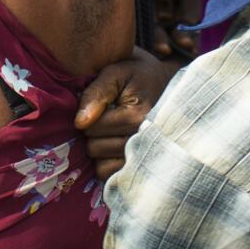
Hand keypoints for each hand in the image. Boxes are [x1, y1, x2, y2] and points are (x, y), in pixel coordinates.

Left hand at [76, 50, 178, 178]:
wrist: (170, 85)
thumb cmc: (140, 76)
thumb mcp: (117, 72)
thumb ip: (96, 92)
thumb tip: (79, 122)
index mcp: (138, 116)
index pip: (92, 128)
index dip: (88, 116)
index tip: (101, 106)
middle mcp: (144, 141)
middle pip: (95, 148)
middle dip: (94, 134)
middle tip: (107, 119)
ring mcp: (146, 159)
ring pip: (101, 166)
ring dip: (100, 151)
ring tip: (112, 133)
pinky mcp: (144, 170)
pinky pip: (111, 177)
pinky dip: (107, 165)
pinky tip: (115, 147)